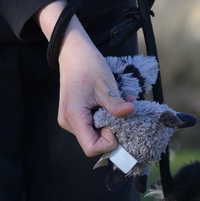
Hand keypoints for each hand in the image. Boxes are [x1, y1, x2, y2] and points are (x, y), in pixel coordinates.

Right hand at [35, 0, 134, 155]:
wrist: (74, 52)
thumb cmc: (87, 65)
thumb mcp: (106, 85)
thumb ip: (116, 104)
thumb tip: (131, 112)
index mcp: (74, 116)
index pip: (91, 147)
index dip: (108, 142)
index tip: (117, 124)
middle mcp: (68, 122)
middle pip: (92, 142)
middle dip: (110, 132)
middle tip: (120, 112)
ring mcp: (70, 120)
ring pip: (93, 134)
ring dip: (109, 124)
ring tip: (115, 105)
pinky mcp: (74, 115)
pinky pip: (91, 125)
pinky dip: (103, 119)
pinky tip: (109, 105)